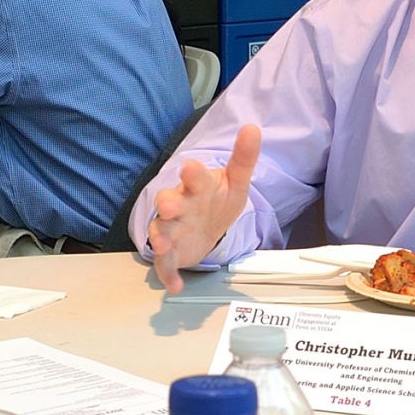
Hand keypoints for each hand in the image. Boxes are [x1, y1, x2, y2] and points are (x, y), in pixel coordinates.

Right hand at [146, 124, 262, 293]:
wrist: (205, 227)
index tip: (189, 167)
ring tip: (164, 246)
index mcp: (197, 187)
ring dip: (161, 239)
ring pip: (162, 233)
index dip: (192, 174)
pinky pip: (165, 265)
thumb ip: (243, 158)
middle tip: (169, 207)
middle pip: (169, 203)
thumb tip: (253, 128)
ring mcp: (172, 230)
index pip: (194, 178)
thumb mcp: (235, 182)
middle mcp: (180, 206)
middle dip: (168, 204)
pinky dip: (168, 276)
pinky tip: (175, 286)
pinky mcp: (171, 253)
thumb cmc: (216, 201)